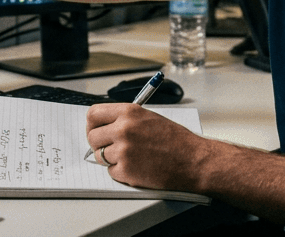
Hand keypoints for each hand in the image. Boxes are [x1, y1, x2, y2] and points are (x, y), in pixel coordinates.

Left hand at [86, 103, 208, 191]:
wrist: (193, 160)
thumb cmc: (176, 140)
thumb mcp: (148, 118)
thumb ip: (125, 119)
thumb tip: (104, 126)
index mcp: (129, 112)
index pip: (93, 114)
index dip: (92, 124)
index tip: (95, 130)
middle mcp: (123, 129)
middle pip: (92, 137)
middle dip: (99, 144)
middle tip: (110, 148)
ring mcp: (123, 151)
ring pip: (100, 156)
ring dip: (111, 159)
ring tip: (131, 157)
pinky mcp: (126, 170)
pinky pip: (111, 172)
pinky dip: (121, 172)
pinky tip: (138, 167)